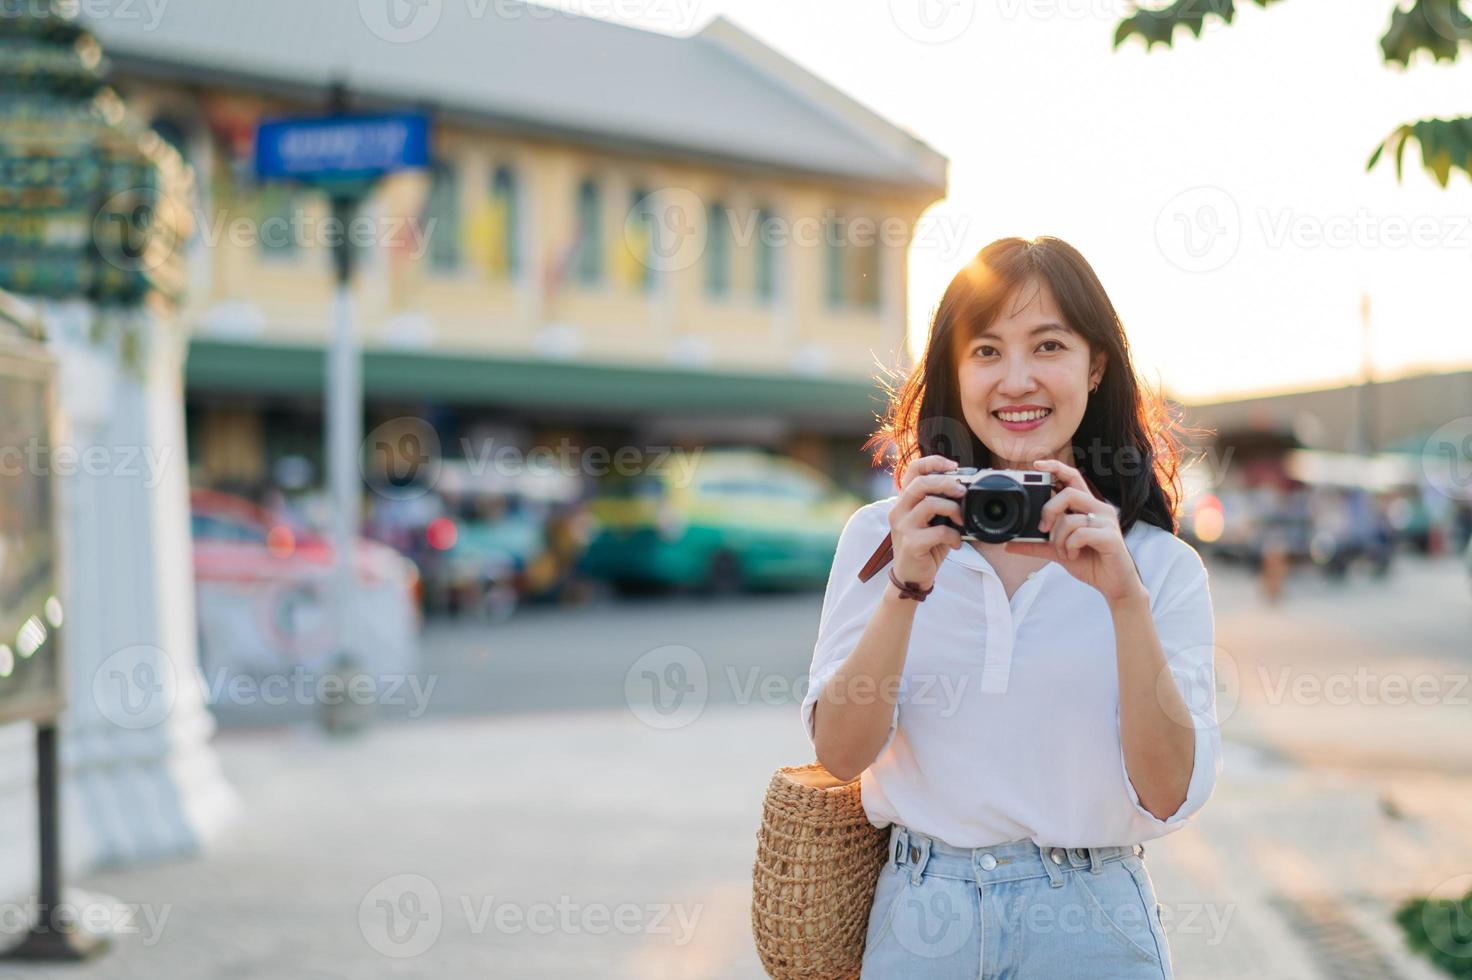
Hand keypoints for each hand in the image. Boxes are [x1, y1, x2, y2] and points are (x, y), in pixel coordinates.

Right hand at [889, 454, 965, 590]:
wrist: (911, 578)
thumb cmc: (925, 547)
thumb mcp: (931, 522)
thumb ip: (941, 505)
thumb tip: (965, 490)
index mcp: (904, 501)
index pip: (913, 469)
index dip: (934, 461)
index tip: (954, 466)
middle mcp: (899, 510)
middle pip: (921, 482)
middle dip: (946, 482)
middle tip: (963, 491)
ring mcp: (903, 526)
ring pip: (929, 504)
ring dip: (953, 510)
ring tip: (961, 521)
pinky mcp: (911, 544)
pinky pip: (938, 531)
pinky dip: (953, 536)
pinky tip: (956, 543)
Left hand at [1002, 458, 1145, 604]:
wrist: (1115, 585)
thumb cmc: (1091, 562)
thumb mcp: (1058, 552)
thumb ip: (1035, 545)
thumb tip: (1009, 544)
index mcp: (1087, 507)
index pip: (1073, 477)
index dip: (1056, 468)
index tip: (1036, 465)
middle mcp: (1099, 509)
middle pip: (1070, 492)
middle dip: (1049, 510)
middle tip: (1042, 529)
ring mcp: (1107, 522)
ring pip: (1071, 517)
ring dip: (1059, 538)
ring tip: (1064, 552)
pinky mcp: (1110, 537)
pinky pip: (1081, 534)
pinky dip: (1070, 547)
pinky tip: (1073, 556)